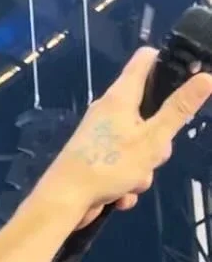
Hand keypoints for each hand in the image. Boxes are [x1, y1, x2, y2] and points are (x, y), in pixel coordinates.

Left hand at [43, 48, 211, 227]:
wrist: (64, 202)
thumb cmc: (108, 165)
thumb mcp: (152, 138)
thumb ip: (179, 109)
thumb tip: (208, 77)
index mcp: (121, 96)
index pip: (145, 59)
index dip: (167, 62)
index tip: (186, 78)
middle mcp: (109, 111)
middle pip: (148, 112)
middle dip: (158, 139)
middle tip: (155, 153)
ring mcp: (100, 137)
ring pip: (137, 147)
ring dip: (141, 170)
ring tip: (131, 181)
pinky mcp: (95, 162)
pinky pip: (121, 168)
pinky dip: (124, 183)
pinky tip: (118, 197)